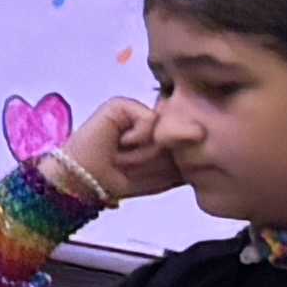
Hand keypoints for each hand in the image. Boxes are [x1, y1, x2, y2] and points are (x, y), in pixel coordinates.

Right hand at [54, 99, 178, 206]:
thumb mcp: (167, 174)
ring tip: (124, 157)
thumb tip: (201, 131)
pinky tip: (120, 144)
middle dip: (161, 156)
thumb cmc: (121, 180)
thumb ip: (188, 156)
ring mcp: (136, 110)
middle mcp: (150, 119)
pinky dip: (137, 137)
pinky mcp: (121, 105)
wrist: (84, 182)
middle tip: (134, 165)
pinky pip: (149, 119)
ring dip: (147, 150)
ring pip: (165, 128)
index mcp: (161, 133)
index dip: (176, 157)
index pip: (186, 137)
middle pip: (177, 132)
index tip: (152, 171)